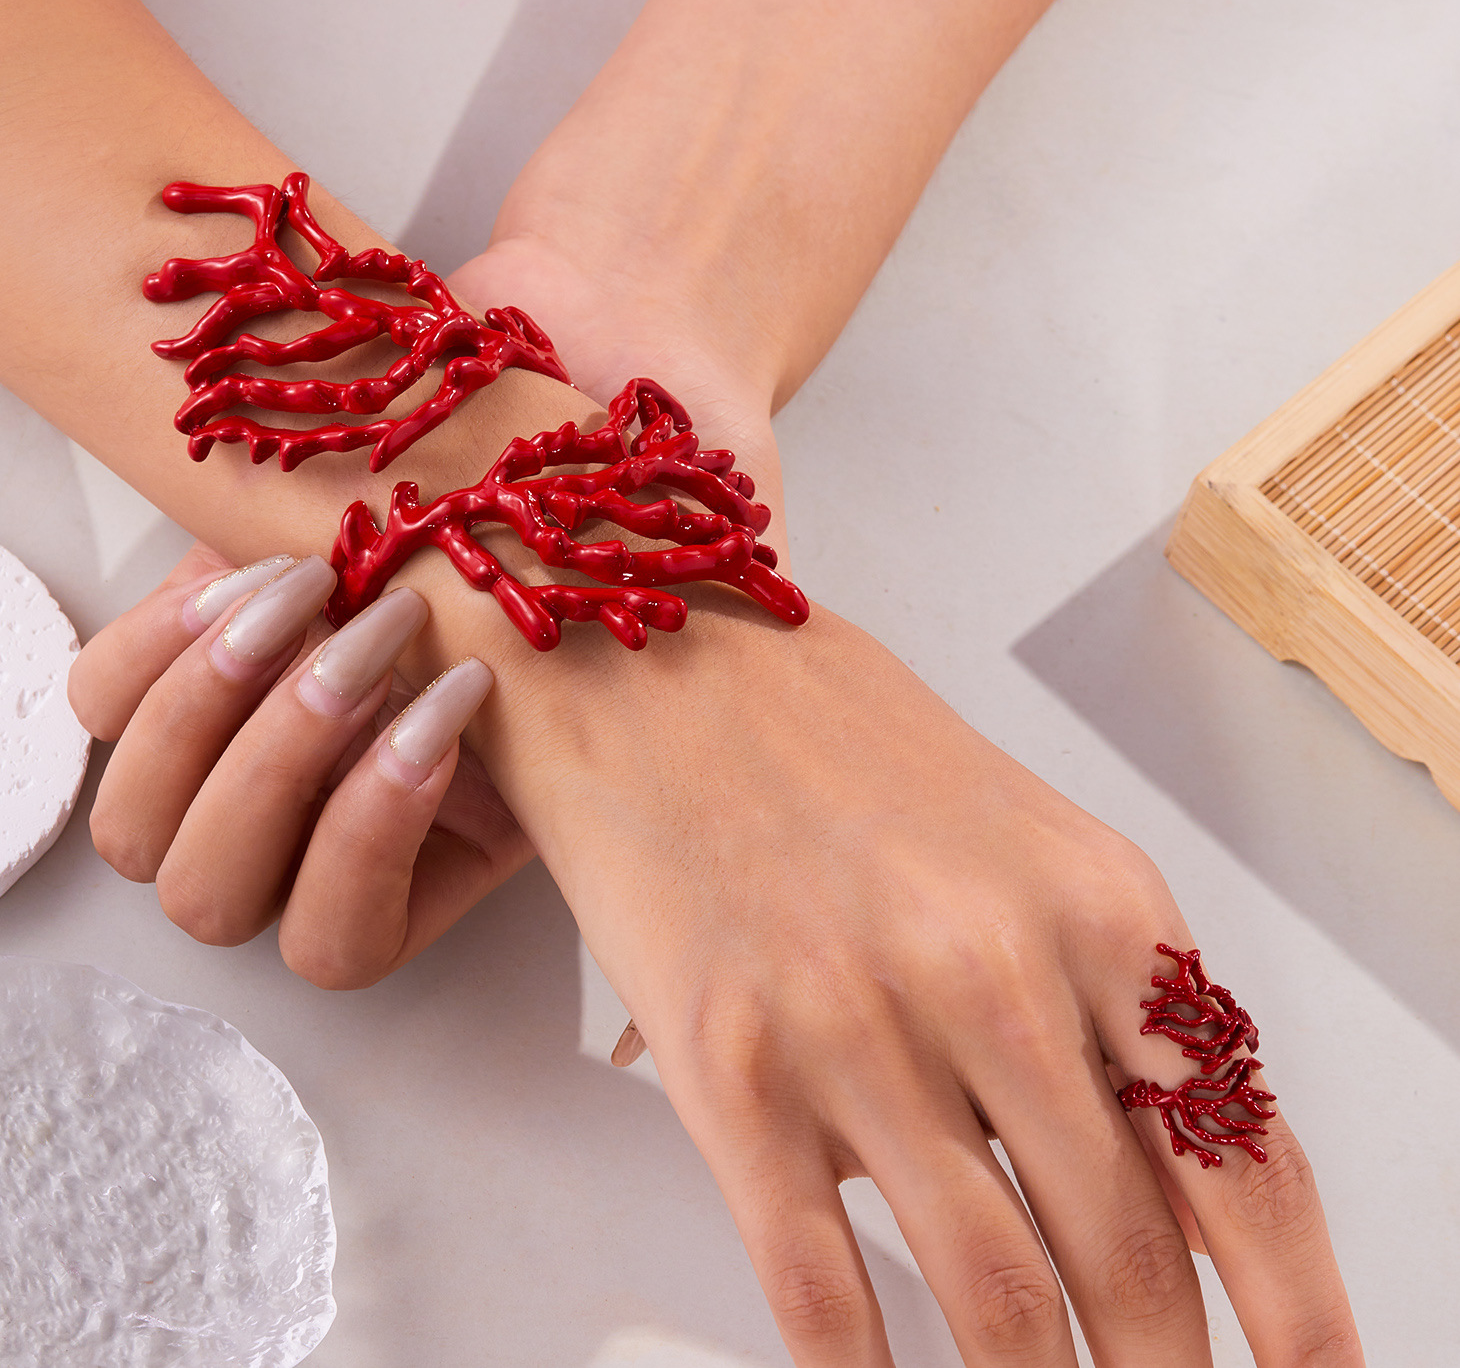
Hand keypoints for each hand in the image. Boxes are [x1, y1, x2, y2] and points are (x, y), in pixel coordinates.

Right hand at [89, 537, 1359, 1361]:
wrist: (651, 652)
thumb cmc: (830, 740)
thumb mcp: (1013, 840)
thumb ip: (1095, 1000)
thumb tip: (1168, 1190)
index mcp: (1092, 899)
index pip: (1243, 1155)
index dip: (1302, 1312)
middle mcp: (989, 964)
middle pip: (1127, 1257)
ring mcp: (853, 1021)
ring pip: (993, 1296)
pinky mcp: (728, 1065)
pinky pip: (822, 1289)